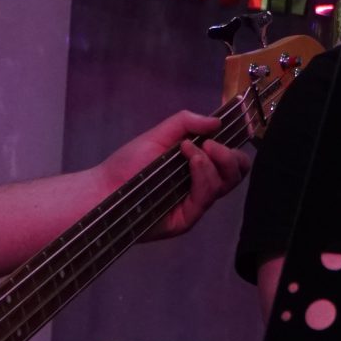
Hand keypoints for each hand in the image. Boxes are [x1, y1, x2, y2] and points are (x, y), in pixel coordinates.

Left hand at [99, 109, 251, 240]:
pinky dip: (202, 174)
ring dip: (212, 162)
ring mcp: (195, 204)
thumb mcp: (158, 135)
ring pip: (224, 185)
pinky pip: (206, 197)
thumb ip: (186, 123)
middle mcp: (201, 186)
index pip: (231, 162)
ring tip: (192, 150)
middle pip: (237, 175)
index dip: (233, 148)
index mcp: (198, 168)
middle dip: (230, 156)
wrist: (103, 189)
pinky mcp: (186, 219)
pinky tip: (189, 159)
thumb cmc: (128, 164)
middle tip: (211, 145)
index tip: (221, 131)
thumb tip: (217, 122)